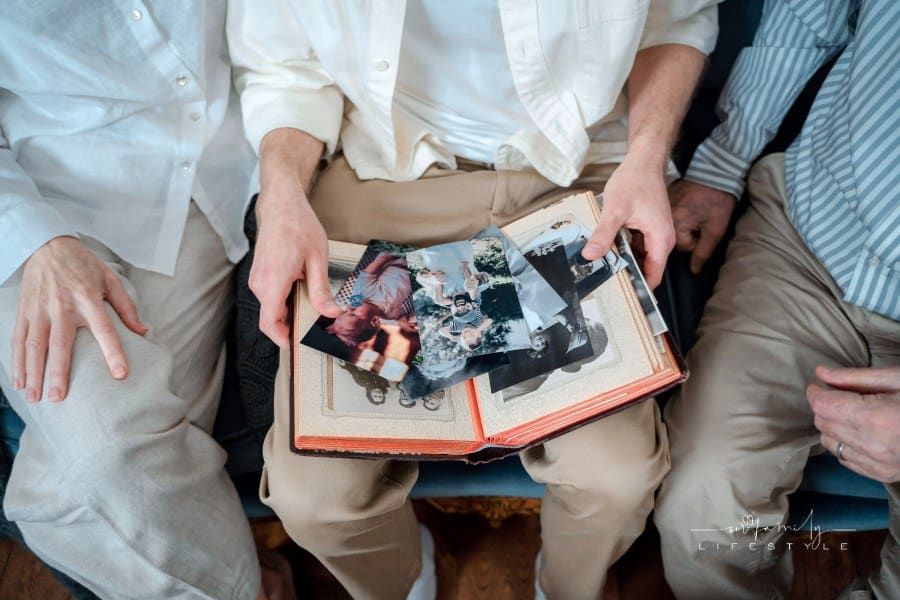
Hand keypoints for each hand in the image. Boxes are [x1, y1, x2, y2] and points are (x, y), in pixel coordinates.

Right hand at [11, 236, 147, 401]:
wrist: (48, 245)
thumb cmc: (83, 265)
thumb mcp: (110, 279)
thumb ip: (126, 307)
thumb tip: (144, 331)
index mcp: (88, 298)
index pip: (104, 329)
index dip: (113, 352)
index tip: (121, 374)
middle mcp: (62, 306)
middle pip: (60, 344)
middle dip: (58, 372)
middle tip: (59, 397)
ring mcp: (39, 310)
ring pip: (34, 346)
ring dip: (33, 373)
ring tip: (35, 398)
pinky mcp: (24, 311)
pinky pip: (18, 340)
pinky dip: (17, 362)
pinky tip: (18, 381)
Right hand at [250, 183, 340, 348]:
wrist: (281, 204)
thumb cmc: (298, 225)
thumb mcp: (318, 259)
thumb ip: (321, 290)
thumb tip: (331, 313)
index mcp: (273, 281)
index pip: (270, 322)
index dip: (282, 339)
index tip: (297, 347)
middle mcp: (260, 283)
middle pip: (271, 319)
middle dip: (290, 328)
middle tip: (314, 330)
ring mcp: (257, 279)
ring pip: (271, 308)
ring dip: (288, 315)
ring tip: (312, 312)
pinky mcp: (260, 275)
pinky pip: (270, 298)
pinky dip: (284, 303)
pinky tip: (303, 296)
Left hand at [583, 154, 673, 287]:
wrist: (643, 161)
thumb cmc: (635, 181)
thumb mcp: (614, 210)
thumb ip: (603, 235)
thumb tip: (590, 255)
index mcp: (660, 239)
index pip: (653, 276)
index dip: (638, 289)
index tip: (620, 297)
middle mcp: (662, 240)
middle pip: (646, 269)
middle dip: (627, 276)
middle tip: (604, 284)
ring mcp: (656, 234)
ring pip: (639, 258)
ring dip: (624, 262)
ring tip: (602, 268)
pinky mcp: (648, 228)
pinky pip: (637, 246)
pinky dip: (623, 249)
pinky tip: (608, 249)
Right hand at [670, 180, 735, 273]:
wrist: (715, 172)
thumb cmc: (717, 199)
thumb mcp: (715, 230)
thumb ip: (702, 253)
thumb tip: (694, 270)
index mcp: (674, 226)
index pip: (681, 248)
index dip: (696, 242)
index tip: (704, 229)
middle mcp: (662, 217)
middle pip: (671, 239)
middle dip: (686, 234)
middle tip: (700, 220)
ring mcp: (661, 207)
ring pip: (668, 228)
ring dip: (680, 225)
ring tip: (694, 212)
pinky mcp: (663, 198)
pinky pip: (664, 215)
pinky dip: (675, 215)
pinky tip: (687, 206)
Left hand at [808, 365, 899, 482]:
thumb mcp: (897, 379)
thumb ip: (854, 378)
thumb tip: (821, 374)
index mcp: (877, 418)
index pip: (824, 407)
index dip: (816, 394)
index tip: (820, 385)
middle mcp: (875, 445)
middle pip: (824, 425)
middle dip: (824, 408)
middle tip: (839, 395)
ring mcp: (880, 464)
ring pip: (830, 443)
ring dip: (832, 427)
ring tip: (851, 413)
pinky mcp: (885, 475)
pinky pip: (845, 460)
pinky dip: (844, 444)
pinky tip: (860, 432)